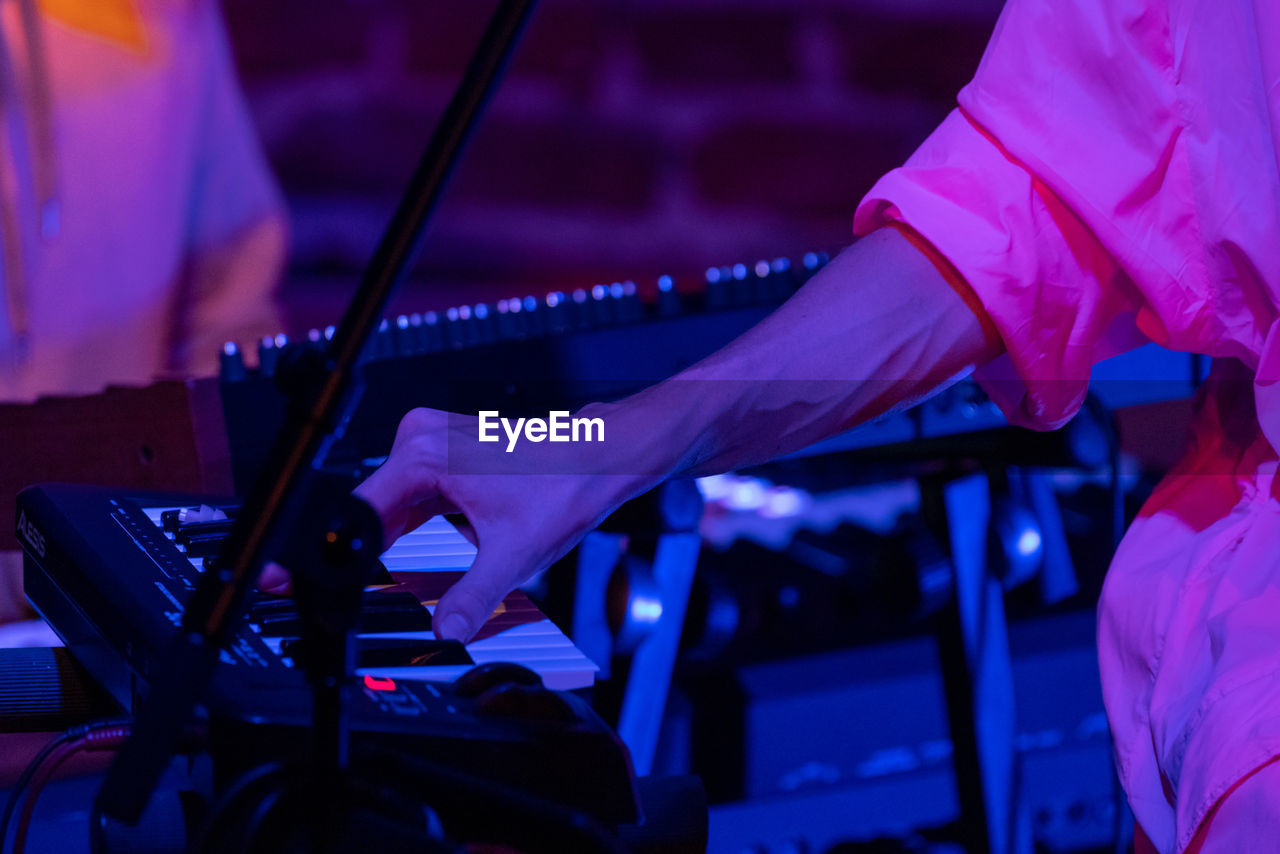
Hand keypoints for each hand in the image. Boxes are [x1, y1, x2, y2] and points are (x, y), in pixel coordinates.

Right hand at [355, 406, 657, 641]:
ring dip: (405, 540)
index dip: (346, 554)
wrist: (598, 458)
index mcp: (421, 455)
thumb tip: (444, 632)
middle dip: (381, 553)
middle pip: (376, 512)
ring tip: (452, 552)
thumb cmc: (565, 484)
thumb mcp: (513, 554)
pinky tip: (456, 537)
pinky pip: (416, 497)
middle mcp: (420, 440)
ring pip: (396, 506)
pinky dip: (423, 525)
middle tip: (401, 585)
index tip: (330, 583)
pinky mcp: (445, 454)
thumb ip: (472, 598)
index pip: (360, 512)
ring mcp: (431, 444)